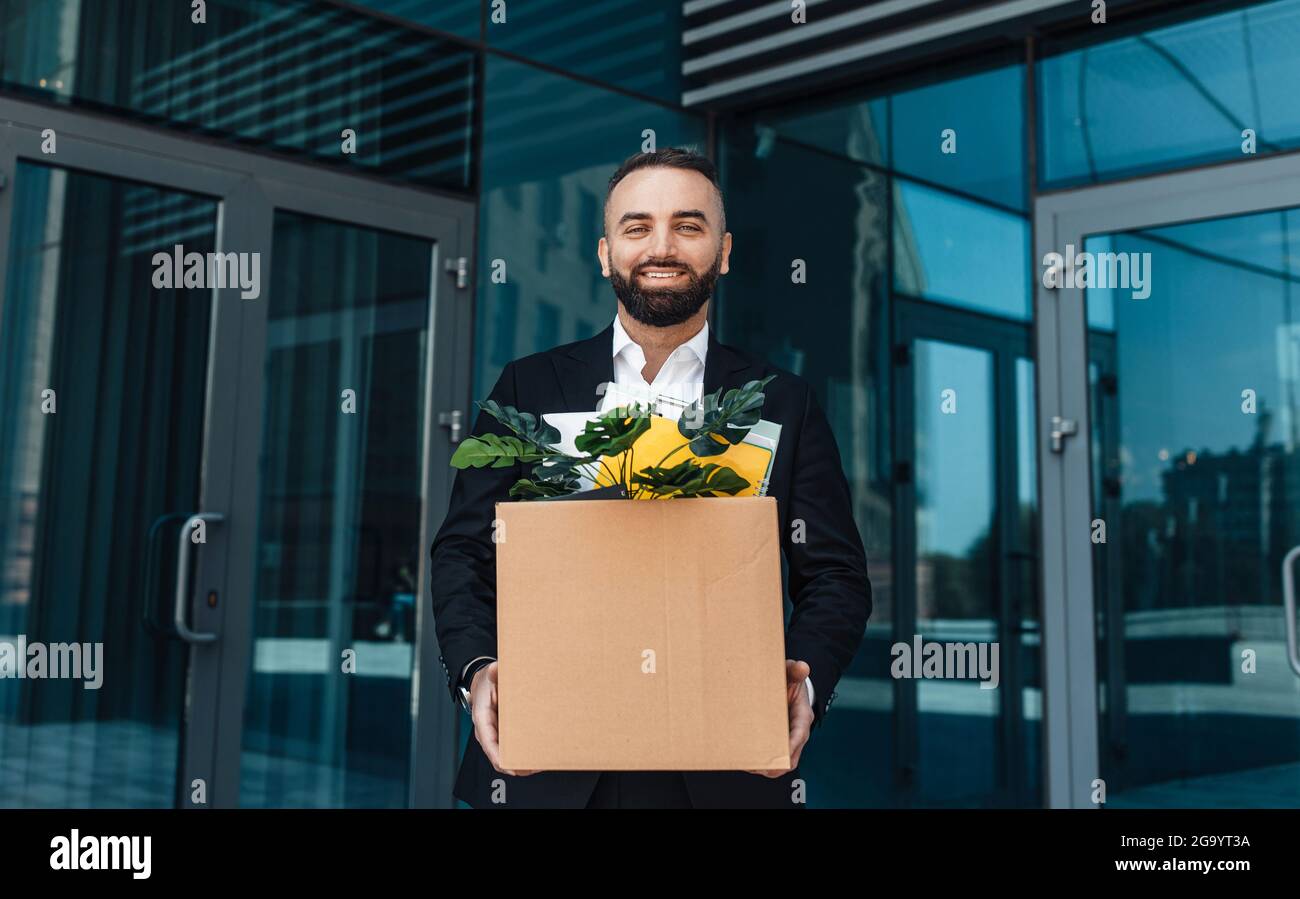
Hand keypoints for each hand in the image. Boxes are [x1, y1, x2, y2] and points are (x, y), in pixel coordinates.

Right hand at [470, 661, 538, 776]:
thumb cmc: (487, 682)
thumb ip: (493, 672)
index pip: (488, 743)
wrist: (483, 683)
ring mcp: (495, 735)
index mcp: (482, 718)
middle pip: (498, 756)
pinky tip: (536, 756)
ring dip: (520, 763)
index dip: (499, 758)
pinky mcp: (503, 735)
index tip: (512, 767)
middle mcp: (487, 731)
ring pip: (505, 756)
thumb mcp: (490, 674)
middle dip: (514, 765)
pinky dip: (521, 755)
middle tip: (533, 767)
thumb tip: (496, 668)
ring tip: (539, 764)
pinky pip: (510, 749)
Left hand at [745, 659, 812, 778]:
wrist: (788, 685)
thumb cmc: (789, 680)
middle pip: (790, 758)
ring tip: (744, 764)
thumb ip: (795, 670)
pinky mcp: (778, 743)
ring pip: (781, 764)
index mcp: (803, 717)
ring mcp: (788, 741)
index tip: (776, 755)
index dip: (789, 747)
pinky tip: (744, 760)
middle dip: (773, 764)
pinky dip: (761, 763)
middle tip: (751, 763)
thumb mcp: (791, 673)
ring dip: (764, 767)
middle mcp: (797, 733)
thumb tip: (802, 666)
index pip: (800, 735)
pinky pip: (773, 760)